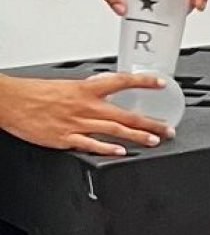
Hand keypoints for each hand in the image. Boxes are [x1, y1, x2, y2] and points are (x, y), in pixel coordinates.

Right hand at [0, 72, 176, 155]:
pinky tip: (121, 153)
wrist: (11, 101)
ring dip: (137, 137)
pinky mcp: (65, 138)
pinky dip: (107, 149)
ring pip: (114, 130)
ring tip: (154, 141)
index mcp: (86, 88)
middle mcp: (86, 106)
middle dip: (150, 122)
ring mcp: (77, 123)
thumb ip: (89, 91)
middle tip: (168, 128)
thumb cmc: (36, 93)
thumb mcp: (68, 85)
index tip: (161, 84)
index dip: (144, 82)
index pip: (122, 81)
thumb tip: (106, 91)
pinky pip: (90, 145)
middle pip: (126, 114)